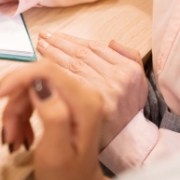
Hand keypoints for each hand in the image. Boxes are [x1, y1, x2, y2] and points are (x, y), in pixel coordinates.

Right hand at [0, 61, 110, 179]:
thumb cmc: (67, 178)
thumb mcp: (56, 152)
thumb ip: (52, 115)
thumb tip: (39, 85)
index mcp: (85, 102)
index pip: (45, 71)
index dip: (17, 78)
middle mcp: (82, 92)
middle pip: (34, 79)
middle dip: (14, 103)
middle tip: (8, 131)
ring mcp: (73, 95)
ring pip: (30, 88)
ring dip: (15, 112)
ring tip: (14, 138)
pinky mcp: (64, 100)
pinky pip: (32, 96)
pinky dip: (21, 114)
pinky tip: (21, 133)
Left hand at [36, 32, 147, 147]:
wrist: (126, 143)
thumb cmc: (126, 111)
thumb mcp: (138, 83)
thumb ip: (129, 58)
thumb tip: (111, 42)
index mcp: (128, 70)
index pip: (95, 48)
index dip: (73, 40)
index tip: (56, 35)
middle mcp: (118, 79)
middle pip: (81, 55)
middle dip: (59, 43)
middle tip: (43, 38)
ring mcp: (103, 92)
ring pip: (72, 66)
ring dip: (53, 54)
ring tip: (40, 47)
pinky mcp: (89, 105)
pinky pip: (67, 82)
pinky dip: (53, 72)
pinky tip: (42, 67)